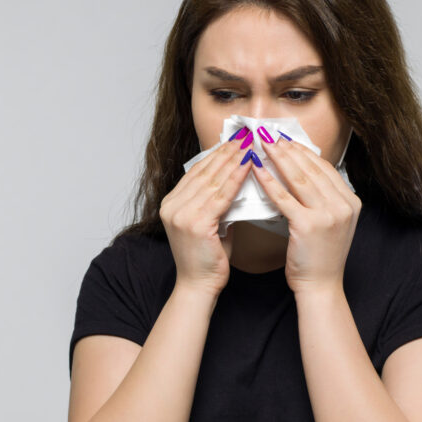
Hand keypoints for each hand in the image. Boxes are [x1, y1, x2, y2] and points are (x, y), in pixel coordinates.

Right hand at [159, 135, 253, 295]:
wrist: (199, 286)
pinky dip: (236, 178)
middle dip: (226, 151)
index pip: (196, 172)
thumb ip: (215, 203)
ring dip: (233, 160)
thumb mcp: (209, 223)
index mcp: (171, 204)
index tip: (233, 140)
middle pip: (204, 172)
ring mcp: (181, 214)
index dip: (216, 154)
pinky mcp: (195, 223)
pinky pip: (221, 195)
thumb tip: (235, 180)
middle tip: (244, 135)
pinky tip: (248, 166)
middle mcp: (172, 206)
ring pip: (213, 180)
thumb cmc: (207, 258)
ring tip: (250, 145)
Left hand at [250, 130, 361, 294]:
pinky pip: (284, 198)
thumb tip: (302, 174)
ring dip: (278, 158)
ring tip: (262, 144)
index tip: (286, 140)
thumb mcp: (332, 223)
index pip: (324, 168)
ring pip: (298, 178)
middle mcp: (342, 205)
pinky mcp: (308, 225)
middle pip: (311, 169)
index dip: (303, 151)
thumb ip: (324, 199)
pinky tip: (256, 170)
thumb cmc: (321, 257)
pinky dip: (269, 181)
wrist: (321, 286)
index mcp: (351, 202)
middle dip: (288, 149)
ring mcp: (327, 215)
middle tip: (270, 134)